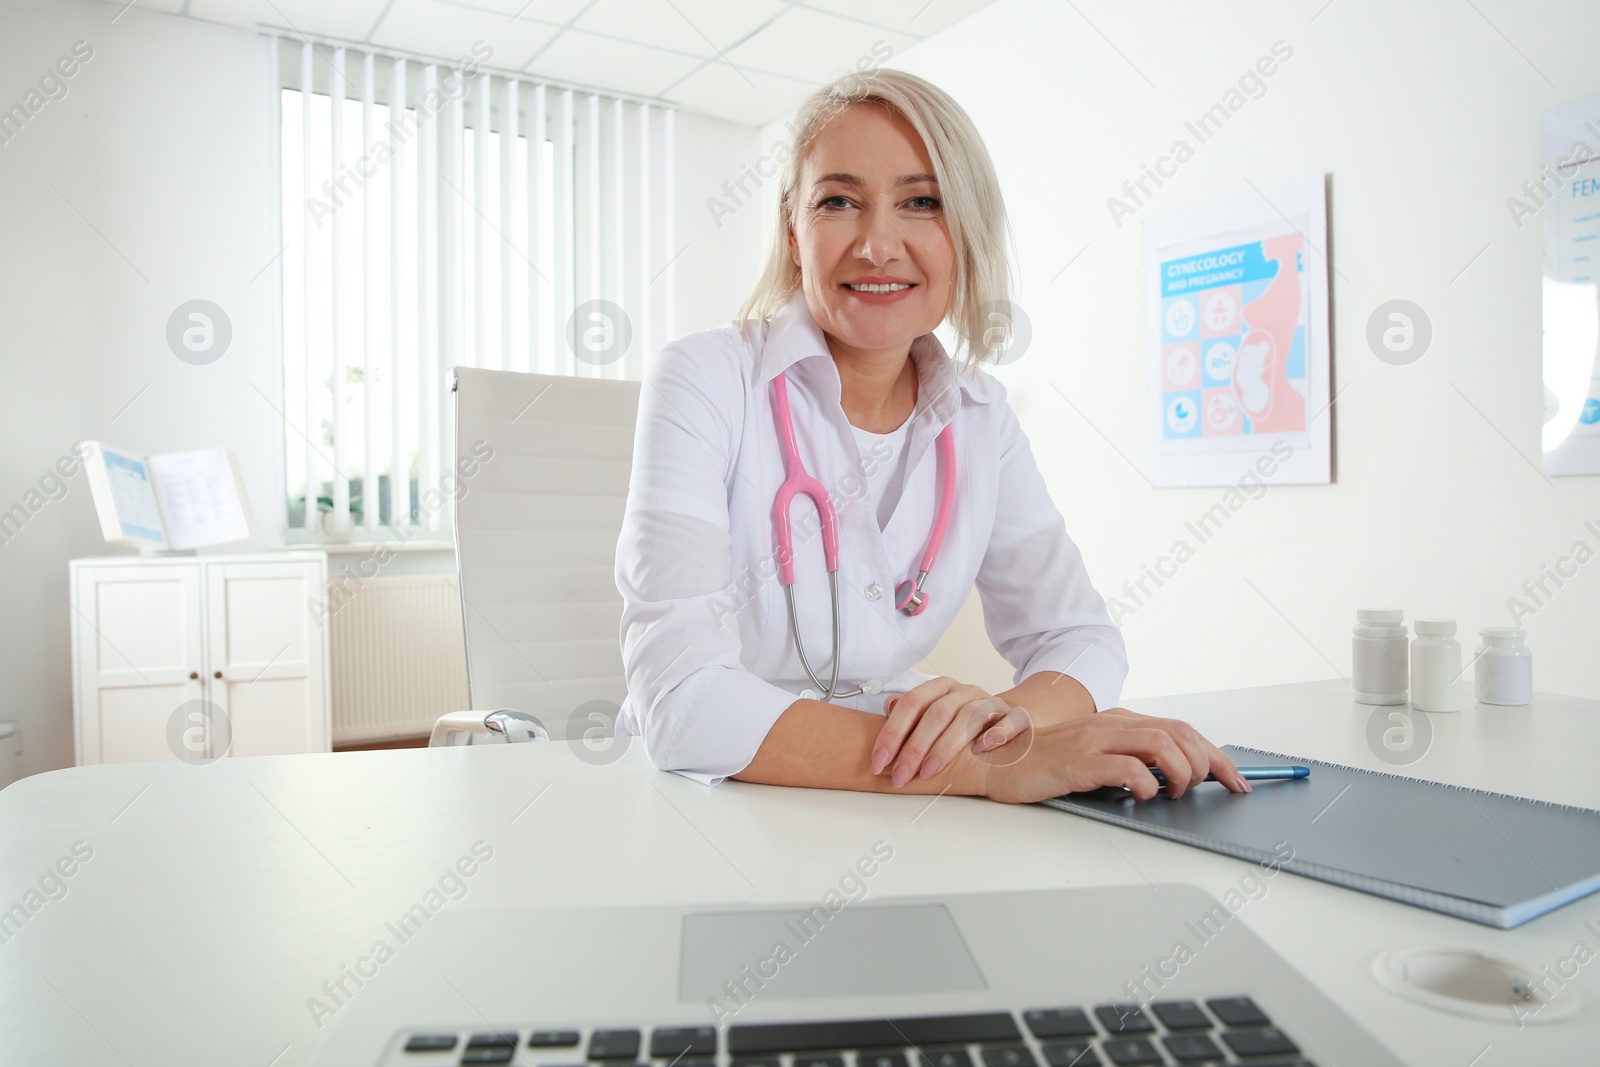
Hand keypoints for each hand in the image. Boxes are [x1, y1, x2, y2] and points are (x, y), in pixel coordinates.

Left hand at [871, 676, 1031, 788]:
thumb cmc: (968, 724)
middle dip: (914, 747)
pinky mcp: (1018, 716)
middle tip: (900, 776)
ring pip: (968, 717)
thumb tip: (888, 706)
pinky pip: (1008, 721)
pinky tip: (980, 751)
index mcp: (943, 688)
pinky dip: (995, 734)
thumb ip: (914, 714)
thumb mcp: (938, 715)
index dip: (892, 733)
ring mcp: (992, 702)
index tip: (878, 762)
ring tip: (928, 772)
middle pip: (937, 713)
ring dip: (946, 747)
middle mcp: (966, 691)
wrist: (1014, 720)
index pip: (912, 703)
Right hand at [978, 706, 1248, 803]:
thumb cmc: (1048, 762)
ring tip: (1173, 793)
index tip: (1238, 781)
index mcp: (1121, 721)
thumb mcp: (1097, 755)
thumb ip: (1130, 758)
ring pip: (1161, 745)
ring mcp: (1095, 740)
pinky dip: (1146, 783)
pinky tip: (1143, 796)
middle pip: (1180, 734)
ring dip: (1180, 772)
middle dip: (1206, 764)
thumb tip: (1174, 780)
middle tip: (1202, 790)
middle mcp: (1113, 724)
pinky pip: (1126, 767)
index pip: (1183, 730)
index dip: (1217, 757)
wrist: (999, 759)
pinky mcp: (1079, 761)